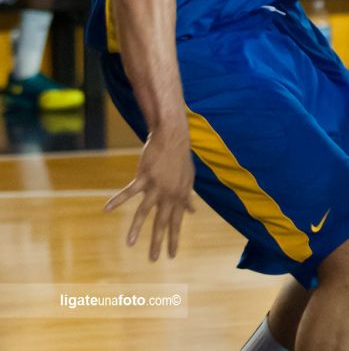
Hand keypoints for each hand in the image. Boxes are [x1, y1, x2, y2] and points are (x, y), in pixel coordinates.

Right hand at [105, 126, 194, 260]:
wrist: (173, 139)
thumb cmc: (180, 160)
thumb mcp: (189, 180)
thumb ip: (188, 197)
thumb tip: (193, 211)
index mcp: (179, 196)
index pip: (176, 222)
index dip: (174, 239)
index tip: (171, 255)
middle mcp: (169, 194)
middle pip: (162, 222)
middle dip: (158, 242)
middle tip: (153, 260)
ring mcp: (156, 186)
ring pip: (144, 211)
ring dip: (136, 228)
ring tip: (129, 245)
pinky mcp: (144, 177)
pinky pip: (129, 192)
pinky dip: (117, 200)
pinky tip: (106, 209)